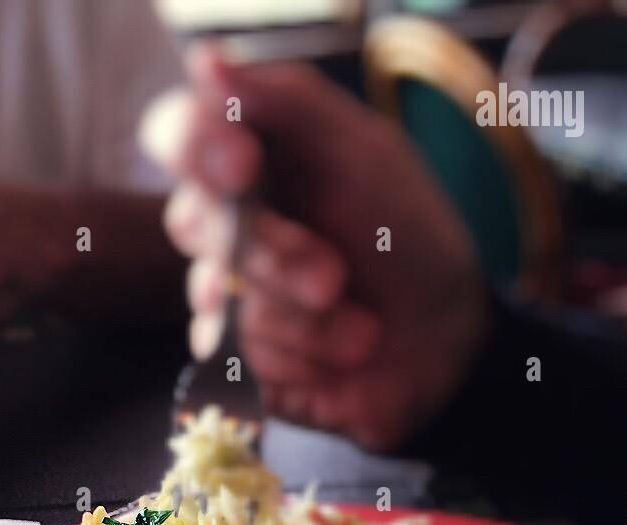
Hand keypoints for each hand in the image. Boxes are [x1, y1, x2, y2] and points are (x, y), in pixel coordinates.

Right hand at [142, 48, 486, 450]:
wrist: (448, 345)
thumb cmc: (409, 241)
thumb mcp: (367, 156)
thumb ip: (289, 102)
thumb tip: (207, 61)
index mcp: (252, 159)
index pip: (178, 135)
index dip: (196, 147)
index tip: (243, 164)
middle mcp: (226, 224)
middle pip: (195, 224)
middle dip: (275, 255)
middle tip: (335, 276)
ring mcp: (227, 297)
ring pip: (223, 303)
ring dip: (309, 322)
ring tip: (364, 330)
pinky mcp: (237, 361)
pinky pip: (241, 360)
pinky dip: (306, 360)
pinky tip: (343, 358)